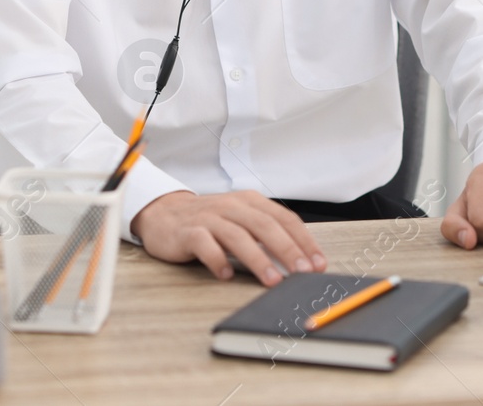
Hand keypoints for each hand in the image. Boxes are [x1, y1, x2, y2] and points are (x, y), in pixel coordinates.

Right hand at [130, 190, 328, 284]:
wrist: (164, 214)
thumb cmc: (209, 221)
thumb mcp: (241, 220)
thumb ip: (265, 234)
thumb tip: (299, 260)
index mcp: (250, 202)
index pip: (284, 219)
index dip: (304, 240)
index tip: (318, 263)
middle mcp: (232, 207)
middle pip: (265, 226)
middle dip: (288, 250)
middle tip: (303, 272)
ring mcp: (209, 218)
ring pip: (238, 236)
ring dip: (258, 260)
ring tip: (273, 280)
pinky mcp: (188, 232)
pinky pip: (205, 245)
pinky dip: (217, 260)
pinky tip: (225, 275)